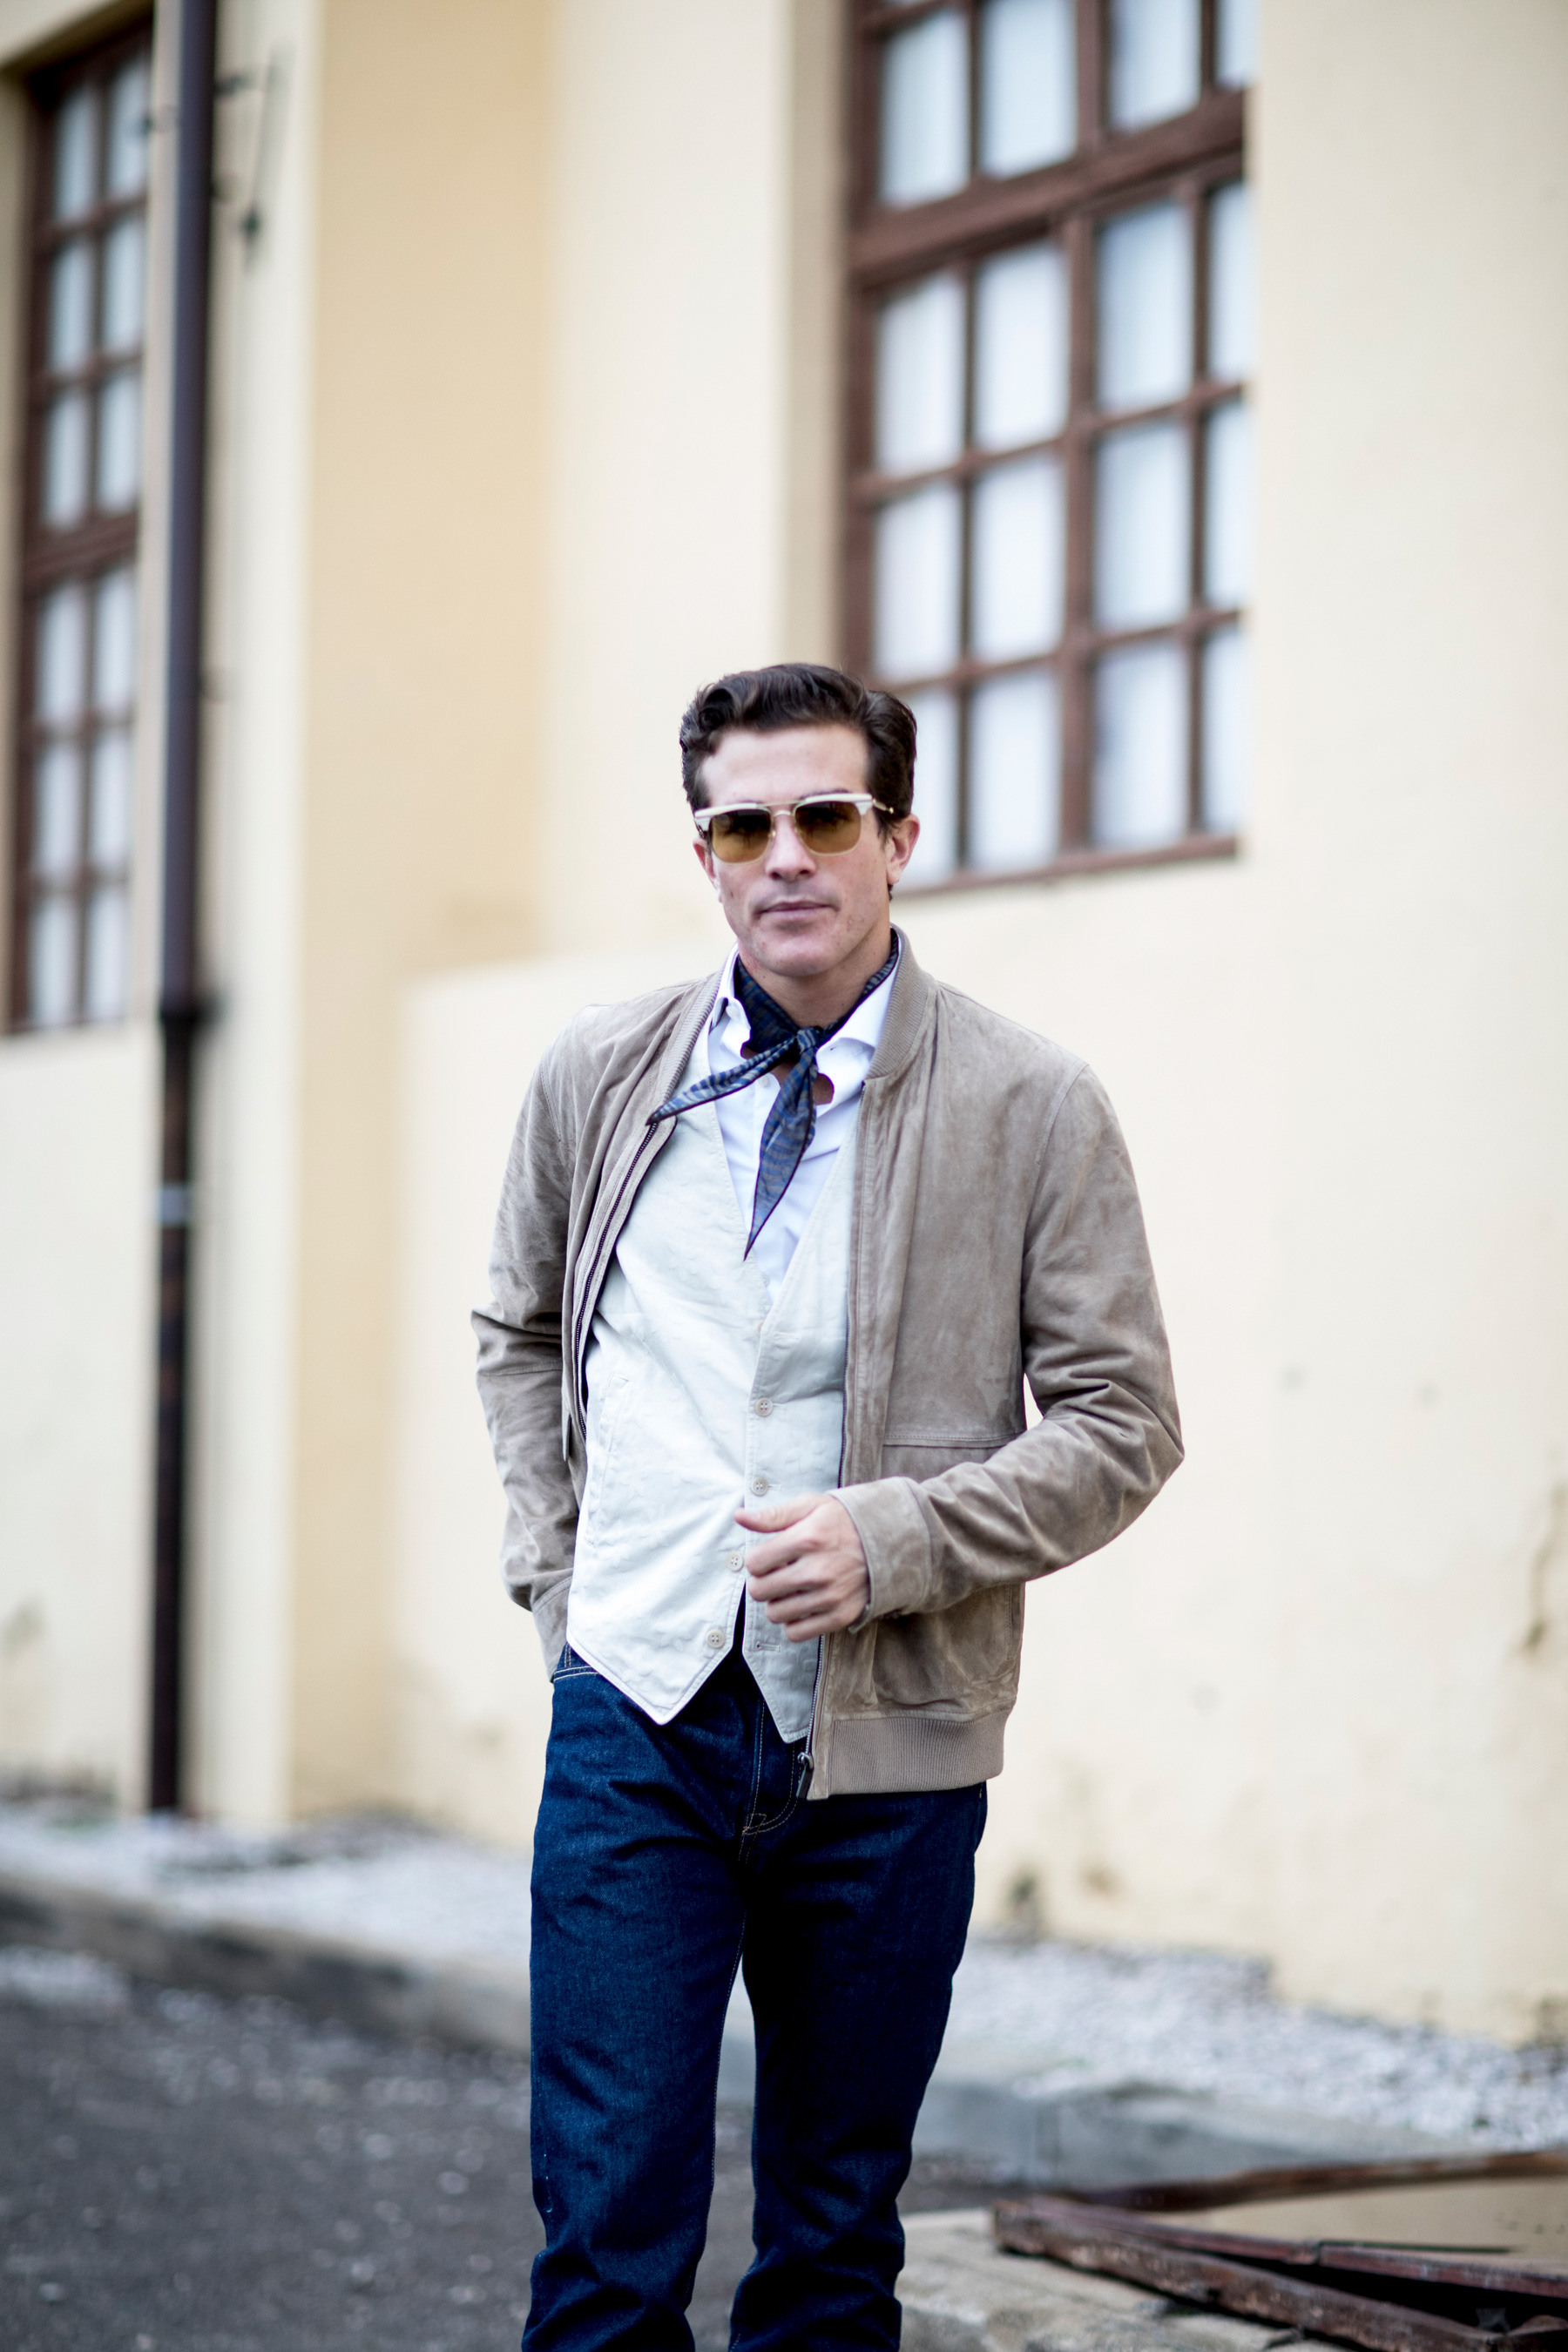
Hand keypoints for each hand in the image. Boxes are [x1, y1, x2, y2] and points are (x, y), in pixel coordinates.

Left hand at [735, 1493, 869, 1641]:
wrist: (891, 1542)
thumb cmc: (846, 1521)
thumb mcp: (812, 1506)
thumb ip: (774, 1515)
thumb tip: (740, 1517)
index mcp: (807, 1539)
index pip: (755, 1563)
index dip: (757, 1560)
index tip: (768, 1557)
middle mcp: (817, 1571)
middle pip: (760, 1591)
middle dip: (762, 1582)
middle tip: (776, 1574)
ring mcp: (829, 1596)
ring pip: (775, 1614)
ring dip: (776, 1603)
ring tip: (790, 1589)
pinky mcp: (840, 1616)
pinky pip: (796, 1633)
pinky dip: (793, 1622)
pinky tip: (801, 1605)